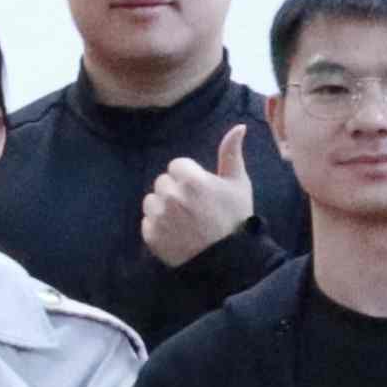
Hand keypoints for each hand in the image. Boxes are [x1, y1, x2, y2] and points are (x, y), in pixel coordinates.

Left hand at [143, 122, 261, 267]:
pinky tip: (176, 233)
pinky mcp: (151, 235)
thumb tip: (238, 126)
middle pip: (163, 182)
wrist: (228, 260)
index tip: (202, 191)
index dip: (191, 176)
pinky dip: (158, 226)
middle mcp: (172, 196)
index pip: (177, 165)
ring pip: (152, 200)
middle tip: (195, 207)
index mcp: (192, 180)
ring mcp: (159, 216)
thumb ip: (232, 153)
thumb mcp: (239, 184)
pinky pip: (147, 221)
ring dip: (164, 207)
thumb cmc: (235, 219)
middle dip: (176, 191)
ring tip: (184, 220)